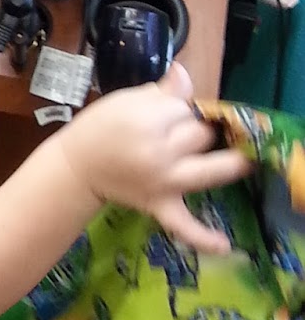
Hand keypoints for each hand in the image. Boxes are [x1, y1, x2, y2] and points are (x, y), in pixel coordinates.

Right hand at [52, 64, 250, 255]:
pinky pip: (183, 225)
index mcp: (147, 121)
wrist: (76, 166)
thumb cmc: (98, 128)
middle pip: (201, 134)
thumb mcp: (124, 100)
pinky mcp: (160, 206)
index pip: (186, 108)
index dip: (183, 107)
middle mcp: (159, 152)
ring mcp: (163, 183)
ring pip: (210, 169)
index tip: (172, 110)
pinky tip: (224, 245)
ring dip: (231, 163)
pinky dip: (203, 238)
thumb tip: (185, 73)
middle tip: (182, 131)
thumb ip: (161, 91)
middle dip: (198, 128)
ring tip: (244, 158)